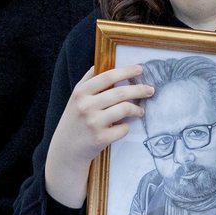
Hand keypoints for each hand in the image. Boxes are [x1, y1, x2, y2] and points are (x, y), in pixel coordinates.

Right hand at [46, 64, 154, 206]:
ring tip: (140, 111)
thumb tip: (105, 63)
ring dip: (137, 109)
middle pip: (120, 93)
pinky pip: (123, 128)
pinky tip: (124, 127)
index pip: (107, 77)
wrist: (65, 151)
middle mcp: (85, 106)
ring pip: (125, 109)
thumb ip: (88, 81)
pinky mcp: (100, 139)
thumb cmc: (75, 121)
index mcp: (80, 93)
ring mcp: (93, 123)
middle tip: (150, 90)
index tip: (140, 69)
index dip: (126, 71)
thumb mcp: (76, 98)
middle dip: (139, 90)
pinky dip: (126, 127)